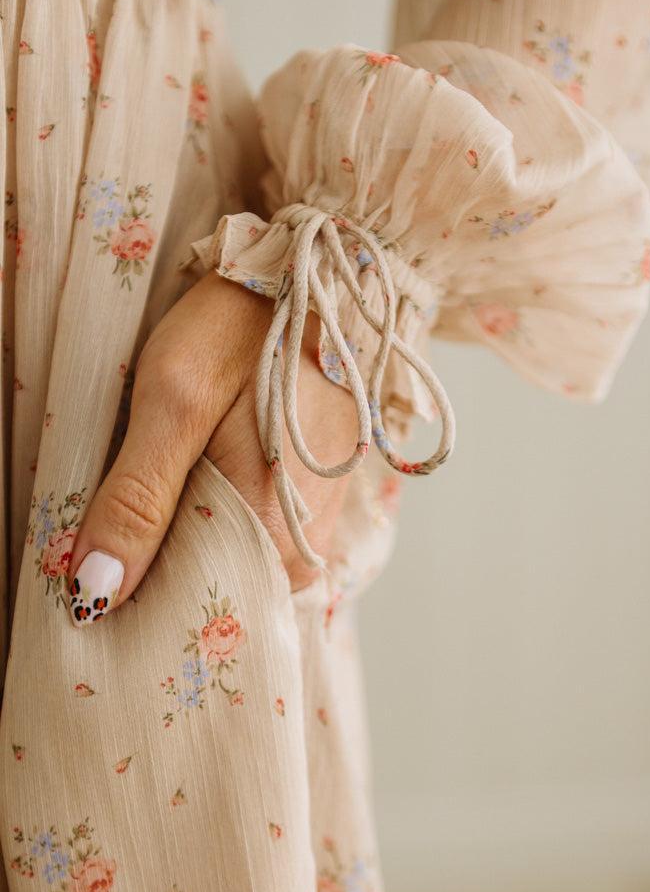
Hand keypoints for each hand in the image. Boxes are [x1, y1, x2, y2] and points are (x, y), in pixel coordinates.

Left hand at [65, 270, 357, 625]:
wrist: (311, 276)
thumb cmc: (243, 329)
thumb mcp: (172, 404)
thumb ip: (136, 503)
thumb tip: (95, 591)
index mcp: (276, 536)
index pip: (199, 615)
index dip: (140, 606)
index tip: (95, 591)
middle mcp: (305, 547)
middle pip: (215, 591)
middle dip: (158, 574)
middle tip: (111, 539)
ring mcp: (311, 524)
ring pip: (230, 562)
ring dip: (183, 544)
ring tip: (148, 504)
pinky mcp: (309, 500)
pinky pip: (252, 536)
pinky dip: (211, 522)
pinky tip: (185, 488)